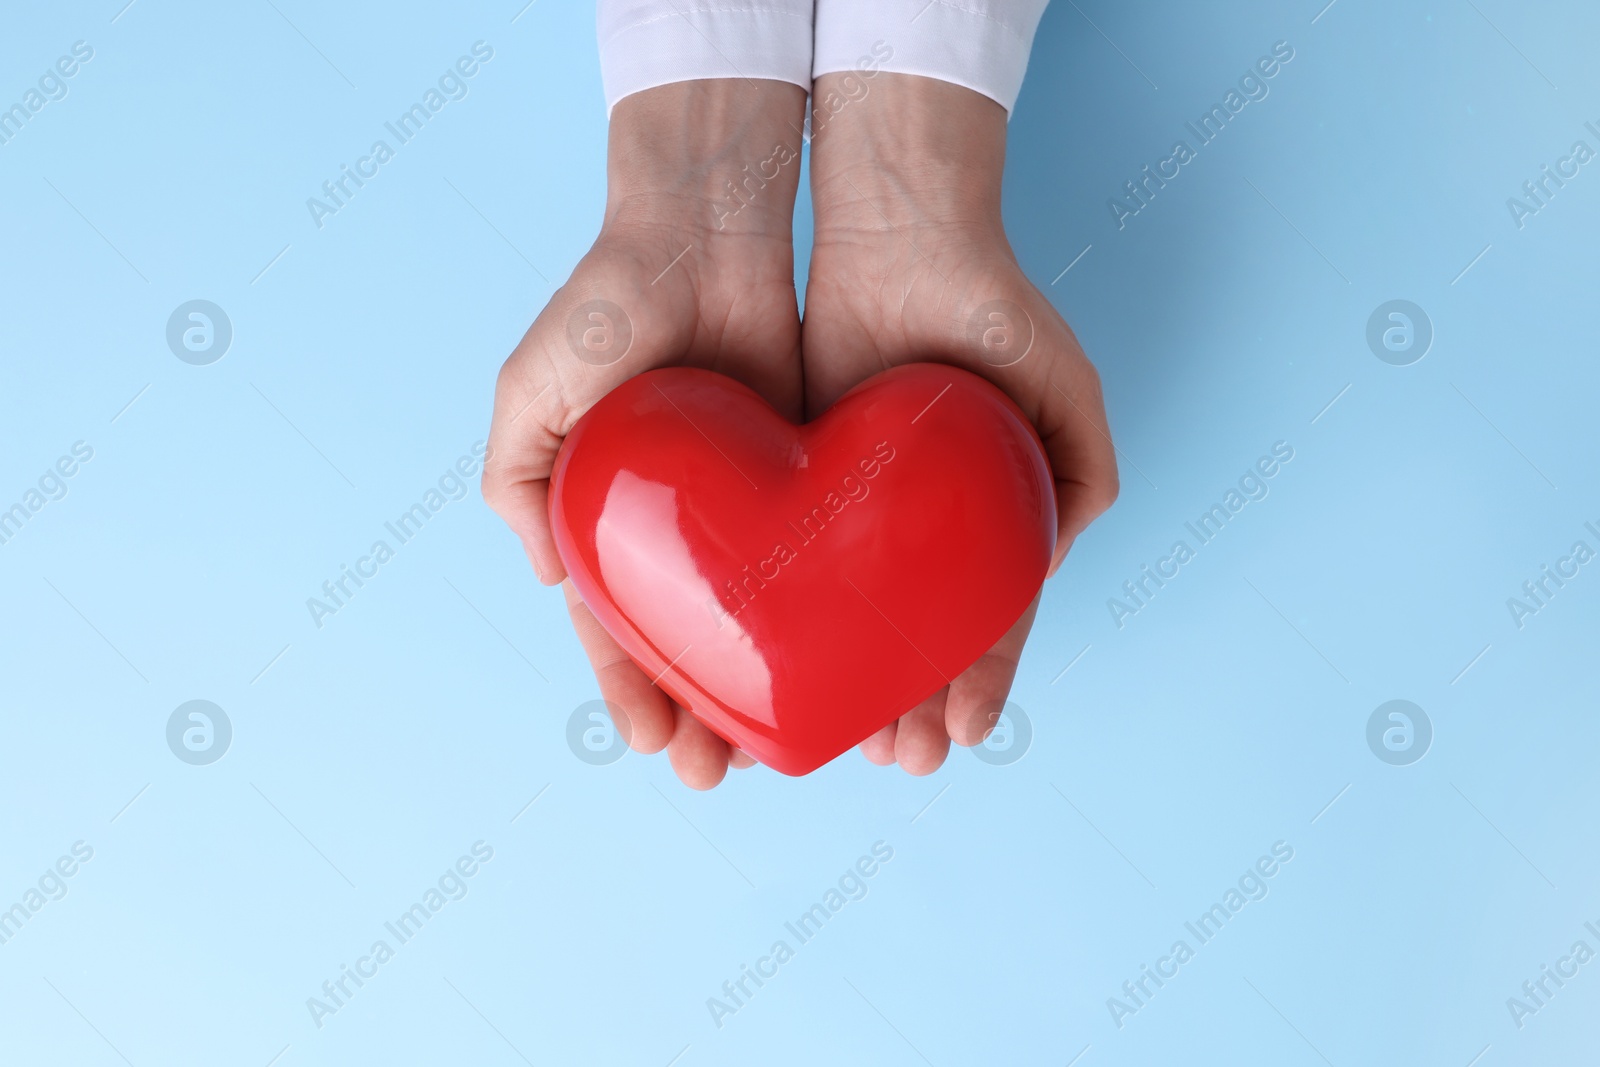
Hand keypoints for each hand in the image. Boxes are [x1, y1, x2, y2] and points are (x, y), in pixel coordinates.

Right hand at [483, 80, 807, 788]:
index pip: (621, 626)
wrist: (709, 224)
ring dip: (774, 684)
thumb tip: (547, 584)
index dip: (633, 689)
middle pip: (696, 640)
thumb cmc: (609, 302)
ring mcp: (749, 506)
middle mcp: (683, 524)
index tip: (657, 747)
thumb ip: (517, 484)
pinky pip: (826, 563)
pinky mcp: (811, 477)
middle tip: (725, 775)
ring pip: (766, 620)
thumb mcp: (531, 393)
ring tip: (796, 744)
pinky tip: (852, 665)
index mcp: (612, 518)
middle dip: (705, 711)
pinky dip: (832, 618)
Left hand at [802, 73, 1119, 774]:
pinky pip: (785, 569)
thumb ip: (1084, 476)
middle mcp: (920, 528)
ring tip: (845, 740)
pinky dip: (788, 624)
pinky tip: (781, 670)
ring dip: (851, 683)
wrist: (898, 228)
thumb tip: (1045, 567)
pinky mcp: (795, 486)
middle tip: (902, 759)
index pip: (982, 622)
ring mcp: (856, 511)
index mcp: (986, 519)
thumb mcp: (1067, 392)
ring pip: (848, 620)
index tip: (964, 734)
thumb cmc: (991, 305)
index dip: (978, 679)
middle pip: (913, 637)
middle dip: (910, 703)